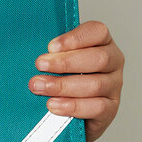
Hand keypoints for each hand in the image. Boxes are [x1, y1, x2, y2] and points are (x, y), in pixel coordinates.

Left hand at [28, 20, 123, 141]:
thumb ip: (52, 51)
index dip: (75, 38)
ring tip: (39, 87)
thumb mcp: (57, 56)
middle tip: (39, 65)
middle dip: (65, 62)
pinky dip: (73, 106)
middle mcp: (113, 61)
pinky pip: (97, 107)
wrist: (67, 110)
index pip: (97, 31)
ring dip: (63, 85)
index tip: (50, 46)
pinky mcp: (111, 109)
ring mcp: (114, 86)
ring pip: (95, 84)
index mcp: (102, 42)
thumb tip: (27, 47)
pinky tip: (53, 105)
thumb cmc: (60, 74)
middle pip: (98, 58)